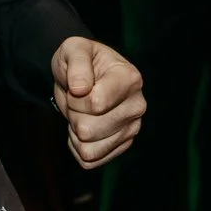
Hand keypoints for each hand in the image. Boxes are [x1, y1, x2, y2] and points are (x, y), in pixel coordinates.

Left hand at [51, 37, 145, 166]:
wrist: (82, 78)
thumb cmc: (80, 61)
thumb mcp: (73, 49)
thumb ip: (77, 63)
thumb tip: (80, 89)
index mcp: (130, 78)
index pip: (95, 103)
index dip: (75, 97)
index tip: (78, 85)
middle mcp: (137, 106)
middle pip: (88, 129)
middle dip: (73, 114)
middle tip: (78, 100)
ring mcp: (132, 129)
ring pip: (88, 149)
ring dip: (75, 132)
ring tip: (82, 112)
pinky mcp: (122, 147)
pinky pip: (88, 160)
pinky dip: (77, 146)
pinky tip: (84, 126)